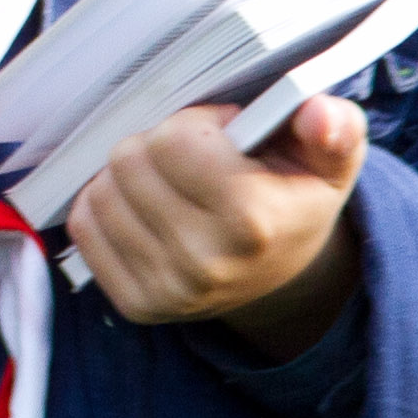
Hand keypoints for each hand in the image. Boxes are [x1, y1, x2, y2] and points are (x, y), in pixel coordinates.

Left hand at [65, 95, 367, 356]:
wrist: (282, 272)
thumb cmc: (293, 196)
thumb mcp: (328, 160)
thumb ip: (333, 128)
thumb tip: (319, 112)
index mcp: (252, 220)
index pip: (171, 140)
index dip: (193, 124)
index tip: (220, 136)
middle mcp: (206, 264)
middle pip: (127, 160)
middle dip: (156, 145)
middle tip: (191, 159)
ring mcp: (168, 291)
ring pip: (101, 191)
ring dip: (127, 176)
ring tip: (170, 184)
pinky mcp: (137, 305)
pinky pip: (85, 227)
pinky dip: (105, 207)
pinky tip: (144, 210)